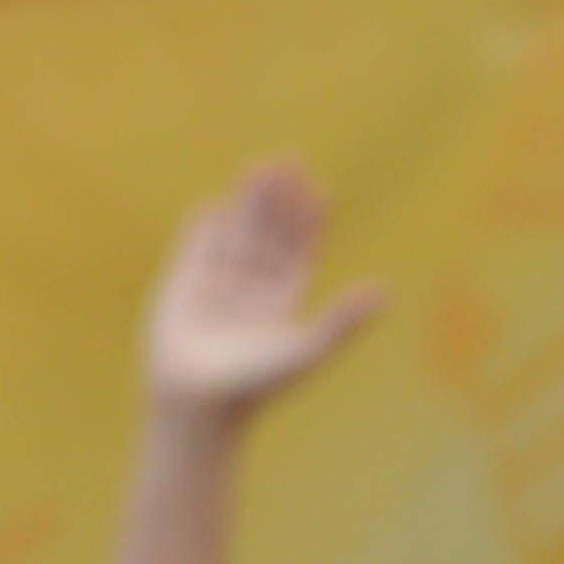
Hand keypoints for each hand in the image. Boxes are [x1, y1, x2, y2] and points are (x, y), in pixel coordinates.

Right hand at [140, 162, 383, 423]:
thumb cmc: (254, 385)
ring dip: (246, 201)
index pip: (298, 250)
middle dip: (278, 198)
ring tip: (256, 167)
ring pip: (234, 234)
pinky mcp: (180, 289)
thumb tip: (383, 291)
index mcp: (281, 300)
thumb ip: (343, 321)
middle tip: (289, 158)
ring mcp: (214, 287)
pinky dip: (203, 229)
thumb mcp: (307, 350)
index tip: (319, 190)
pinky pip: (194, 251)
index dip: (309, 221)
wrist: (195, 405)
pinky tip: (212, 206)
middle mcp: (249, 290)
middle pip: (268, 233)